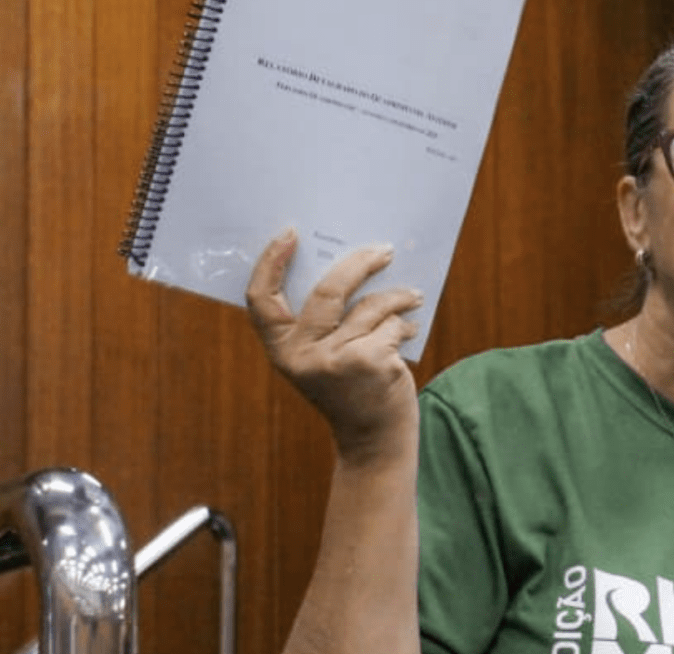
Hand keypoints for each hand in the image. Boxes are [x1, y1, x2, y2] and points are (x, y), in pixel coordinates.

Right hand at [246, 229, 422, 463]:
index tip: (290, 234)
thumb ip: (326, 321)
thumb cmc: (352, 388)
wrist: (374, 440)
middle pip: (327, 290)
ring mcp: (334, 359)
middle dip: (360, 263)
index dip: (271, 263)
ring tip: (412, 296)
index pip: (261, 299)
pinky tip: (409, 330)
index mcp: (282, 349)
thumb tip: (354, 262)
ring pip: (369, 306)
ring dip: (397, 297)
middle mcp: (302, 355)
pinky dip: (403, 323)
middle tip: (383, 250)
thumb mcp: (324, 357)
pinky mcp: (368, 361)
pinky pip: (389, 324)